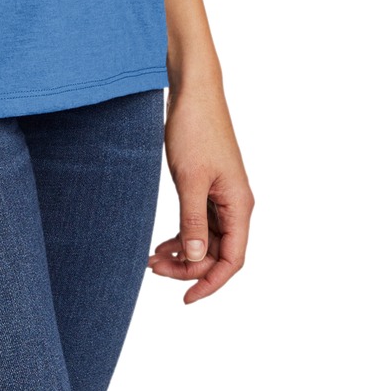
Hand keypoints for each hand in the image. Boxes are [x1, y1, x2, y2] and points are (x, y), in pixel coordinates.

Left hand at [147, 78, 254, 303]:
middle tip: (153, 268)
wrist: (193, 92)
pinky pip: (198, 222)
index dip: (211, 283)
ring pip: (205, 239)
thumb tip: (194, 258)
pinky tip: (161, 243)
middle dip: (188, 267)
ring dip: (182, 253)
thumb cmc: (196, 130)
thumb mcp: (190, 179)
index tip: (186, 298)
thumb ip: (192, 221)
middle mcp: (235, 204)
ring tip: (152, 260)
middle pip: (217, 253)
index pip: (233, 259)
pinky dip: (181, 234)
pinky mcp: (207, 186)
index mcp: (239, 205)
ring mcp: (221, 196)